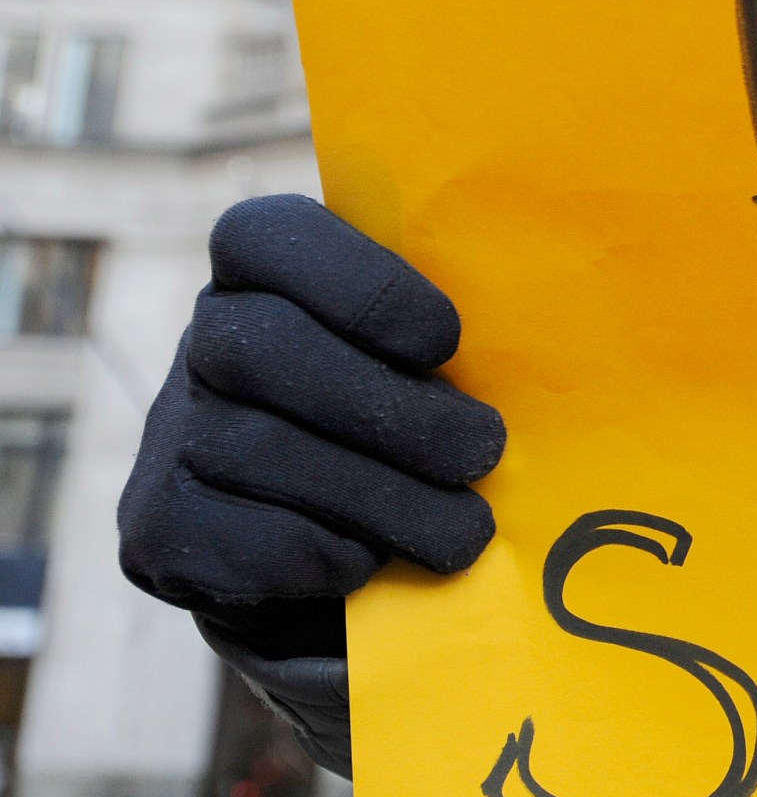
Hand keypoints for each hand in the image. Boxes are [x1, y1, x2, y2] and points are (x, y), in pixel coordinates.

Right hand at [117, 195, 504, 660]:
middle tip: (483, 451)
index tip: (446, 341)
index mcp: (266, 276)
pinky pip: (239, 536)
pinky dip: (323, 553)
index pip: (268, 236)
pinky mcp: (159, 529)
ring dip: (381, 497)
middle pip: (262, 350)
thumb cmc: (415, 432)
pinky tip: (372, 560)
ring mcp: (170, 434)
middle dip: (388, 410)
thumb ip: (452, 346)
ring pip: (259, 450)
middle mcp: (202, 342)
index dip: (359, 285)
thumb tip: (557, 341)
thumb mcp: (435, 369)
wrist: (339, 555)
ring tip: (465, 530)